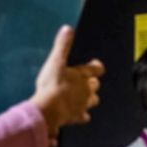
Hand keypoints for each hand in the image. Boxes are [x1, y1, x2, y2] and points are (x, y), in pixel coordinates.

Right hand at [31, 25, 103, 140]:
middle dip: (92, 83)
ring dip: (90, 98)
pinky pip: (84, 116)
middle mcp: (86, 90)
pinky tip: (78, 115)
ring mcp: (83, 104)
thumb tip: (68, 29)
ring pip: (93, 101)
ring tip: (83, 97)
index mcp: (82, 75)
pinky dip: (82, 115)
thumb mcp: (55, 61)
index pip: (97, 69)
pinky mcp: (77, 117)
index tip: (96, 65)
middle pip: (95, 86)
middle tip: (86, 81)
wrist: (48, 109)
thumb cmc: (52, 84)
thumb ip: (62, 45)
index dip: (97, 66)